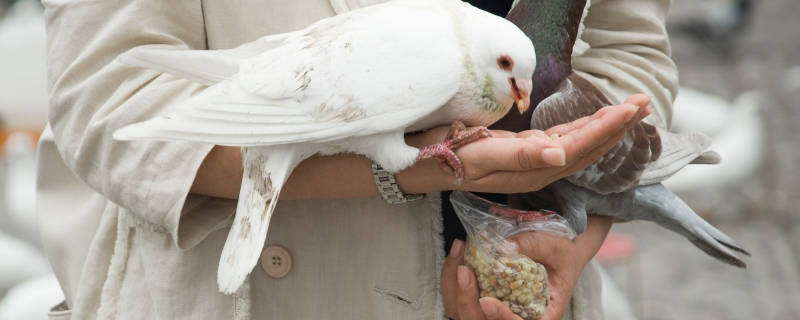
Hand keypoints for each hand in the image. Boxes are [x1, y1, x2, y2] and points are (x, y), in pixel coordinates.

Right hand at [405, 94, 650, 193]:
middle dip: (617, 127)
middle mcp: (535, 170)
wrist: (420, 164)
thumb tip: (559, 155)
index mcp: (529, 172)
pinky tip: (594, 120)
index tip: (630, 110)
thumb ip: (520, 157)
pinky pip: (561, 140)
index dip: (606, 130)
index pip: (578, 149)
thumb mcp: (481, 156)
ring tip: (629, 108)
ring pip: (578, 144)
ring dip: (605, 126)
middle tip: (643, 103)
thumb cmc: (446, 159)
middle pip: (586, 148)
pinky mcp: (521, 152)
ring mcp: (529, 162)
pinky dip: (582, 128)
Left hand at [441, 215, 612, 319]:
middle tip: (463, 270)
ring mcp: (494, 309)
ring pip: (463, 311)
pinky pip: (457, 297)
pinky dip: (451, 277)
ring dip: (453, 285)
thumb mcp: (556, 245)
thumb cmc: (562, 253)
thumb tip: (503, 248)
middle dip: (467, 300)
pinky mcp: (480, 298)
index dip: (500, 318)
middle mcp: (516, 316)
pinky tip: (457, 254)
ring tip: (459, 252)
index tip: (487, 302)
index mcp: (542, 314)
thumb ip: (533, 244)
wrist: (558, 252)